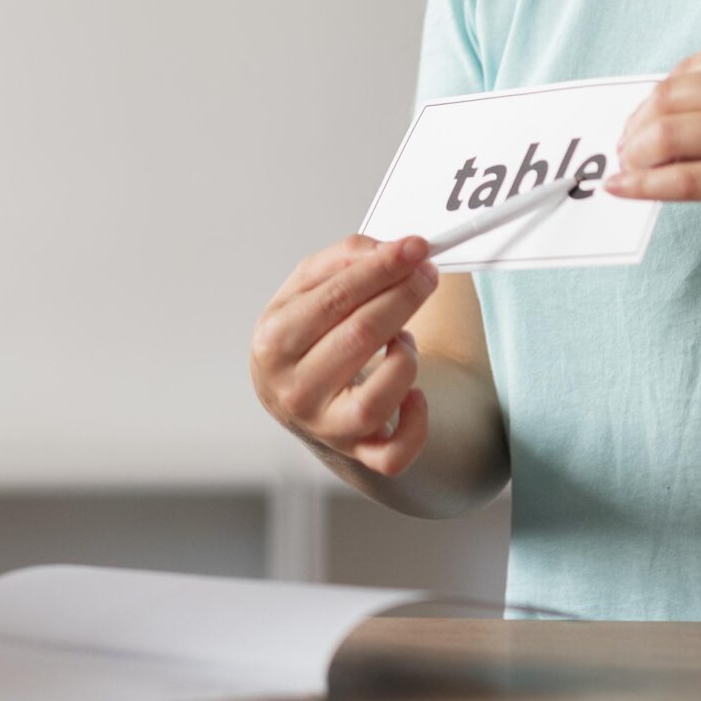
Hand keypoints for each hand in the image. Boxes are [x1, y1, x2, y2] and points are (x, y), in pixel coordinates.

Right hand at [248, 234, 440, 475]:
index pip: (336, 297)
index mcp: (273, 343)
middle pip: (361, 336)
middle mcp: (294, 390)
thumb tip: (390, 250)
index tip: (415, 247)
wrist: (294, 393)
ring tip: (402, 338)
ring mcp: (325, 427)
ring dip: (407, 356)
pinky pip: (395, 453)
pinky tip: (414, 394)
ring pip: (380, 397)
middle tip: (428, 273)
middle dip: (404, 297)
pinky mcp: (355, 453)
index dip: (382, 269)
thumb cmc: (304, 334)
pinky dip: (416, 423)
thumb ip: (343, 259)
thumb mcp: (305, 288)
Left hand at [606, 29, 700, 253]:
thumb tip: (656, 115)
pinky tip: (624, 190)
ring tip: (629, 172)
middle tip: (626, 154)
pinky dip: (644, 186)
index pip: (681, 74)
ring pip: (666, 137)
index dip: (649, 104)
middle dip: (635, 131)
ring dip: (635, 158)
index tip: (636, 126)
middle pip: (666, 102)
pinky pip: (684, 180)